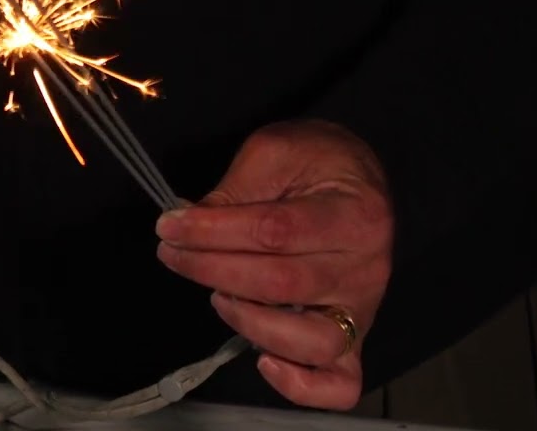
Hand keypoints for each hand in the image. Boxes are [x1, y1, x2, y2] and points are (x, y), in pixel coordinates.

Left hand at [155, 120, 392, 409]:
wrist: (357, 174)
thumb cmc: (315, 161)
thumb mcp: (274, 152)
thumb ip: (235, 189)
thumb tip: (188, 225)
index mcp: (353, 213)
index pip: (274, 231)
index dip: (213, 232)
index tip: (170, 226)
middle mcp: (366, 267)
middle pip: (282, 284)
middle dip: (213, 270)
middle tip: (172, 253)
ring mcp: (363, 308)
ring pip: (310, 339)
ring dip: (249, 321)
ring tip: (217, 295)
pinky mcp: (355, 337)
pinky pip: (338, 381)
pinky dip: (300, 384)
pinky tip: (262, 359)